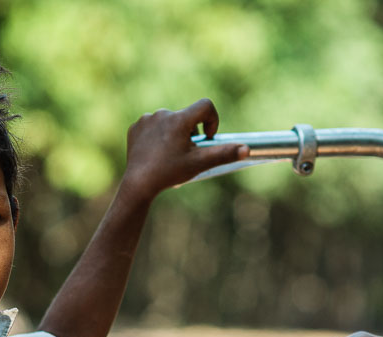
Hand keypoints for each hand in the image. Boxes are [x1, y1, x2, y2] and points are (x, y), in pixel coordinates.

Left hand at [121, 98, 248, 200]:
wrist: (138, 184)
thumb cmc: (170, 173)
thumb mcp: (199, 163)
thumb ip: (224, 154)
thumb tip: (247, 149)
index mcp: (179, 119)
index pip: (205, 106)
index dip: (211, 121)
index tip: (206, 138)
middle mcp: (163, 114)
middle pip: (186, 117)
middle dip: (190, 132)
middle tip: (185, 153)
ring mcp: (146, 119)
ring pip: (169, 121)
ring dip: (173, 134)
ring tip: (169, 154)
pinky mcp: (136, 127)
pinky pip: (152, 126)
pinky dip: (157, 136)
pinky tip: (154, 152)